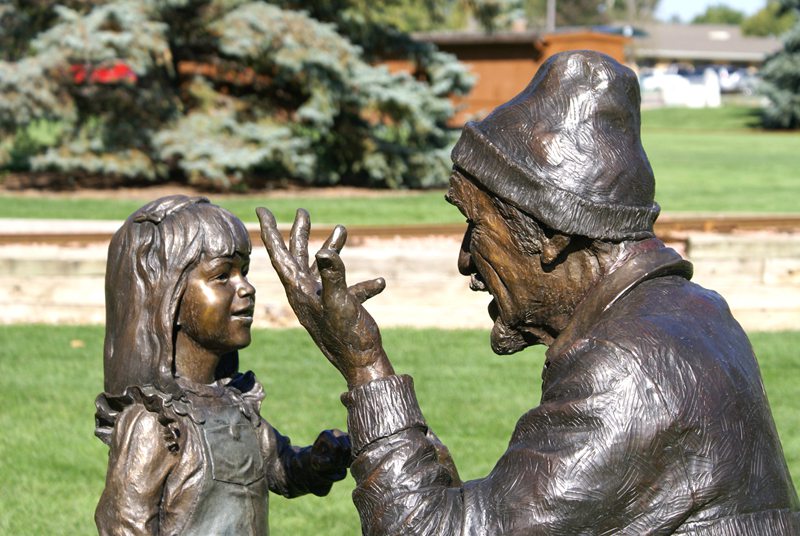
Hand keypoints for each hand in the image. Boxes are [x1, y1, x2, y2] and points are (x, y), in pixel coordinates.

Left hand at [256, 207, 393, 388]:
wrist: (362, 365)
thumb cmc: (348, 337)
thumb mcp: (341, 304)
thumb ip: (334, 276)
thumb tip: (325, 251)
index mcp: (299, 291)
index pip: (279, 255)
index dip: (269, 231)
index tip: (261, 209)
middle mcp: (306, 294)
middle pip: (296, 258)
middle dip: (298, 234)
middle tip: (302, 212)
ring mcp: (321, 302)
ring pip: (321, 269)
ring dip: (331, 249)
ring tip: (341, 229)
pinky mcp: (338, 309)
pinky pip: (348, 289)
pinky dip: (361, 283)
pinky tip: (378, 283)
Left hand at [310, 429, 350, 481]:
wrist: (322, 459)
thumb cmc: (318, 460)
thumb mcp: (315, 462)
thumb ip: (320, 462)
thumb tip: (329, 460)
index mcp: (326, 434)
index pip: (337, 447)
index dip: (336, 459)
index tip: (332, 465)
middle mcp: (337, 432)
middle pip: (347, 447)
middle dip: (343, 460)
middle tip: (338, 466)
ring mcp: (345, 435)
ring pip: (354, 449)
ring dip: (349, 460)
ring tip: (341, 464)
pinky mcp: (352, 440)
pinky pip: (358, 450)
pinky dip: (353, 458)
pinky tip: (347, 462)